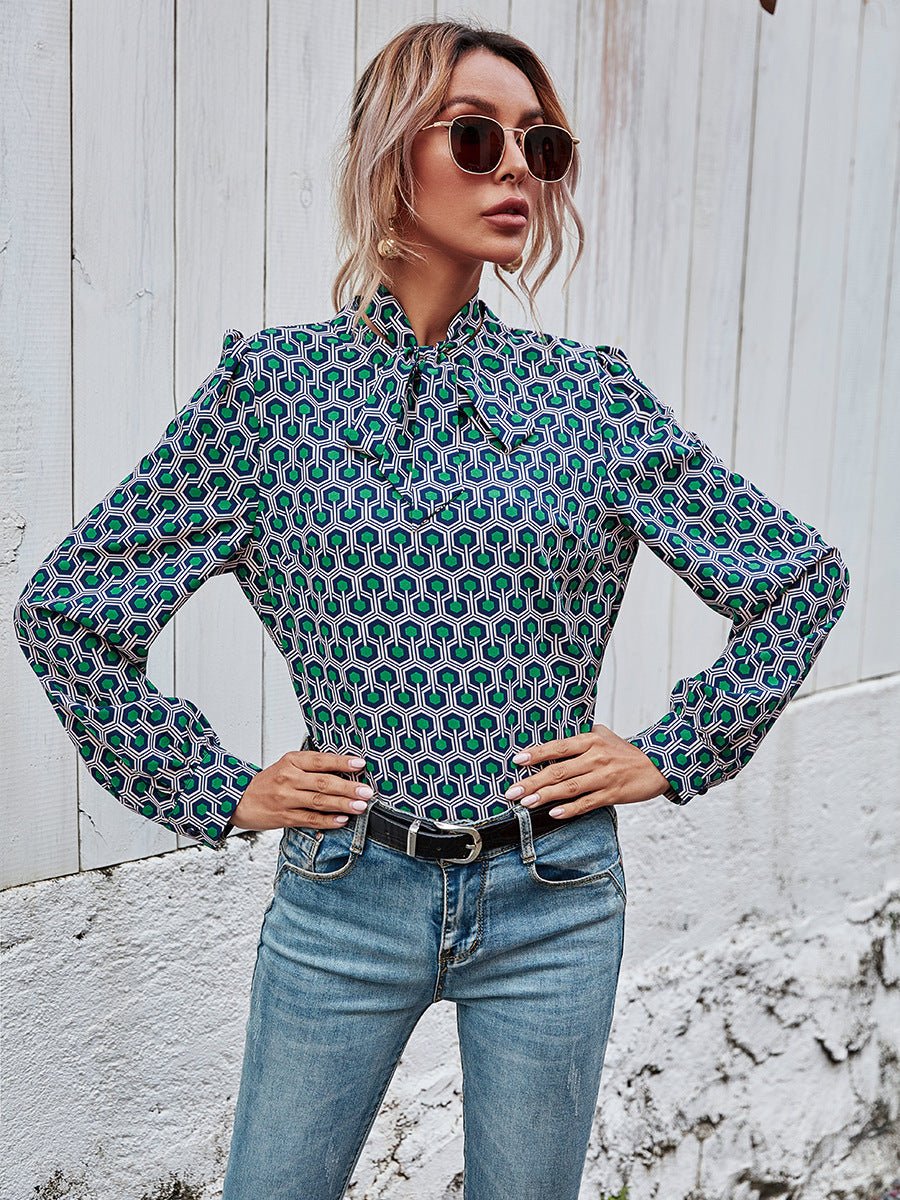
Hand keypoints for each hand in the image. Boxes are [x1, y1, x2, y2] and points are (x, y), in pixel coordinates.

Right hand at [231, 748, 373, 832]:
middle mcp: (288, 778)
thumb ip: (312, 767)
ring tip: (360, 806)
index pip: (321, 760)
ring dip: (342, 804)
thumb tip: (344, 770)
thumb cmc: (268, 782)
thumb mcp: (287, 766)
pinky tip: (342, 820)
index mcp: (291, 761)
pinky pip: (310, 819)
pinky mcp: (284, 817)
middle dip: (348, 787)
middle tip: (367, 791)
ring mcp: (286, 798)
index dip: (342, 762)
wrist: (238, 799)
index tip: (361, 763)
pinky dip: (328, 821)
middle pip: (323, 782)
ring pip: (319, 801)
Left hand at [503, 723, 670, 818]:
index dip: (536, 754)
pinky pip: (587, 803)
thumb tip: (555, 743)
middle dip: (532, 781)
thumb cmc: (627, 752)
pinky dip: (570, 809)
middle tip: (511, 791)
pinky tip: (554, 814)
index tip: (517, 760)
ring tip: (526, 803)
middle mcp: (595, 757)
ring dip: (545, 796)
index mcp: (590, 740)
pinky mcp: (613, 794)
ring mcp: (604, 777)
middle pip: (558, 770)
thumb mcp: (605, 736)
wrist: (659, 764)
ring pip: (569, 787)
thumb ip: (581, 739)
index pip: (557, 746)